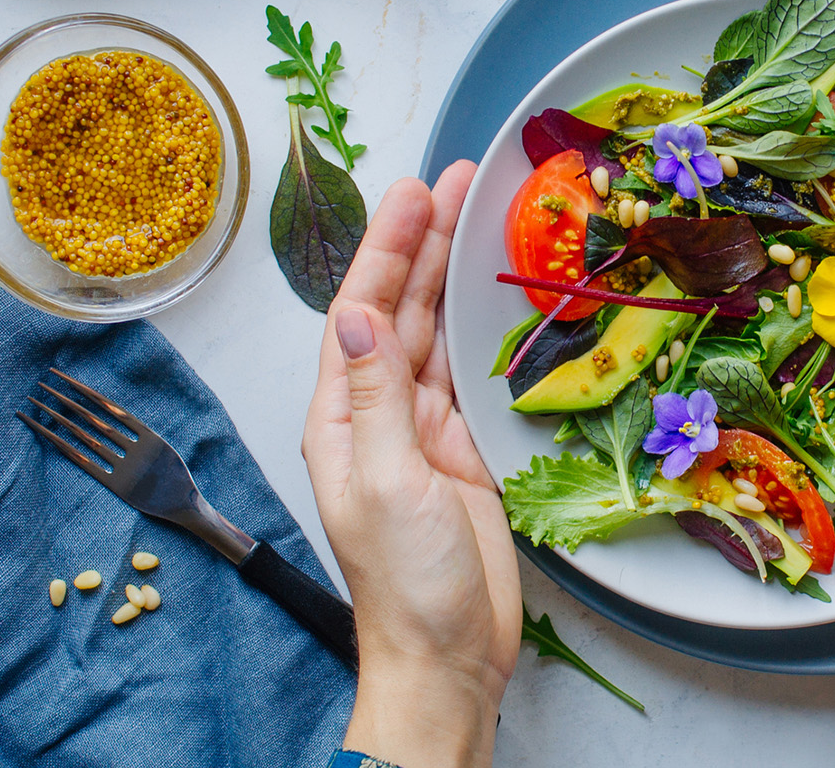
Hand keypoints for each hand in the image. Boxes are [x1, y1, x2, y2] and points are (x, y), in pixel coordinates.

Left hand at [301, 161, 518, 767]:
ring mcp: (421, 430)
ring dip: (449, 272)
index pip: (361, 312)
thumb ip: (376, 399)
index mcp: (342, 417)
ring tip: (472, 211)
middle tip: (452, 179)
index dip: (387, 248)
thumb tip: (356, 318)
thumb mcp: (387, 485)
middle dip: (420, 241)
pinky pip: (467, 371)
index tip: (413, 193)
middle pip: (399, 309)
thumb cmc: (407, 585)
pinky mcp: (462, 450)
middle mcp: (377, 413)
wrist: (447, 655)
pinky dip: (478, 326)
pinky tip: (492, 290)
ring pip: (434, 332)